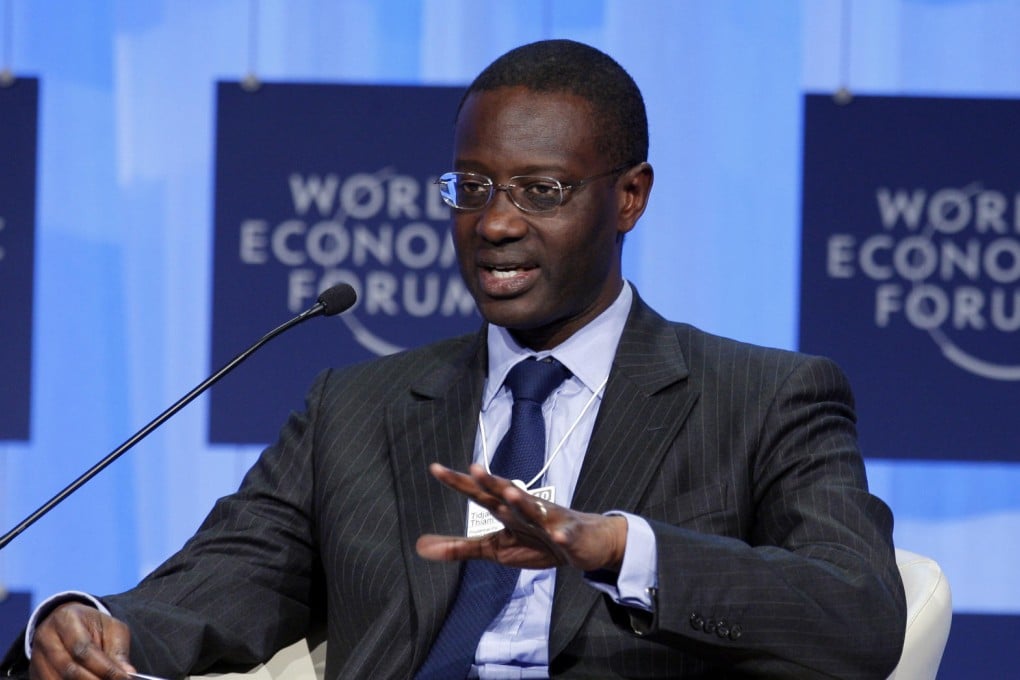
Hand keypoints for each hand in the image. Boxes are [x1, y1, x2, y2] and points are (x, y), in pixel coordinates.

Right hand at [29, 603, 134, 679]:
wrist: (68, 622)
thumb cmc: (93, 626)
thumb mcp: (110, 628)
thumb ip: (118, 650)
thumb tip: (127, 673)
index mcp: (66, 619)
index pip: (84, 649)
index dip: (104, 667)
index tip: (123, 678)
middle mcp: (46, 637)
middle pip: (69, 668)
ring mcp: (36, 656)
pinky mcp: (34, 672)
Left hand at [416, 463, 627, 571]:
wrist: (583, 543)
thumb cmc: (536, 540)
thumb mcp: (495, 548)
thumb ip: (460, 547)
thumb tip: (419, 547)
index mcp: (505, 509)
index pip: (478, 493)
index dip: (458, 482)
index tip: (435, 468)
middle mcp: (524, 508)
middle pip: (504, 492)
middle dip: (491, 481)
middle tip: (473, 469)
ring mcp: (548, 519)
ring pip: (534, 509)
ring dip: (522, 501)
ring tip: (510, 493)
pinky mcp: (569, 534)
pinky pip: (565, 535)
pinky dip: (562, 535)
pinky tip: (558, 535)